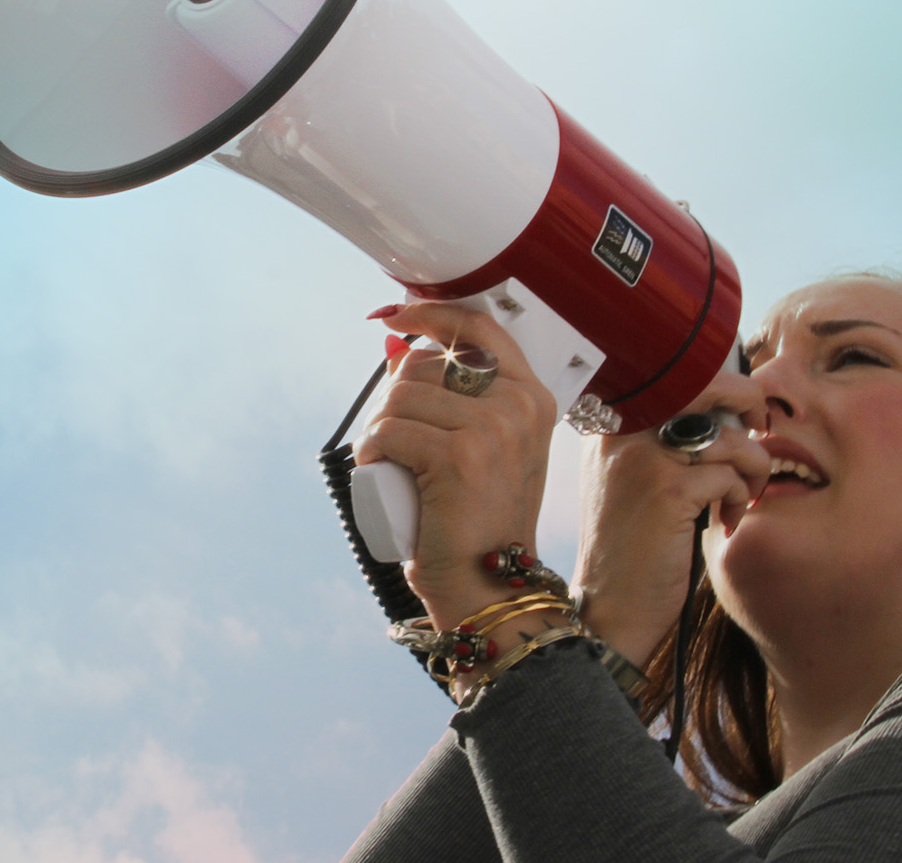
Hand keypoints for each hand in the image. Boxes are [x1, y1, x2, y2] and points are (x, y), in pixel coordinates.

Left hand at [356, 303, 557, 628]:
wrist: (489, 587)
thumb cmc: (476, 522)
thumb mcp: (482, 449)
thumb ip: (457, 399)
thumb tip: (395, 347)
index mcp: (531, 397)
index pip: (479, 330)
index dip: (431, 314)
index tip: (396, 316)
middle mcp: (519, 405)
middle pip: (423, 366)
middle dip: (392, 401)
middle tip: (397, 447)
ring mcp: (493, 428)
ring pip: (399, 398)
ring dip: (378, 431)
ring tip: (391, 467)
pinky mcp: (458, 455)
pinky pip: (388, 431)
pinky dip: (369, 453)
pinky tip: (380, 474)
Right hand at [573, 369, 769, 665]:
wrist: (609, 610)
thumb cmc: (631, 547)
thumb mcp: (634, 480)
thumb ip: (667, 439)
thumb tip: (730, 407)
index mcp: (612, 422)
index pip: (677, 374)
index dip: (721, 386)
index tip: (740, 413)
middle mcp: (623, 431)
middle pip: (705, 383)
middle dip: (748, 401)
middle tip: (760, 429)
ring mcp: (643, 458)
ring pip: (728, 436)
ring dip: (752, 467)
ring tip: (742, 497)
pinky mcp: (668, 491)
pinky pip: (730, 475)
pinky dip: (740, 497)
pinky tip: (725, 521)